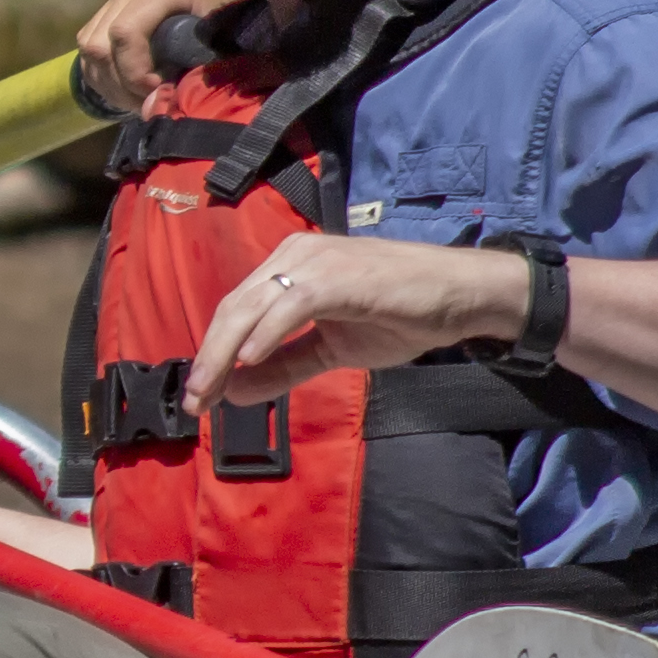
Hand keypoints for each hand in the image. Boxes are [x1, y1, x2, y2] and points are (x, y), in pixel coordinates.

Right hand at [74, 0, 245, 113]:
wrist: (236, 18)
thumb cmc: (236, 34)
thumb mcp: (222, 55)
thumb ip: (188, 81)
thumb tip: (149, 109)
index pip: (125, 33)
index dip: (133, 72)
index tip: (157, 92)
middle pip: (100, 44)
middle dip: (122, 83)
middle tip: (151, 101)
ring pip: (90, 50)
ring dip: (111, 83)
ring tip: (143, 96)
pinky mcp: (109, 8)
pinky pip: (87, 50)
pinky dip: (104, 77)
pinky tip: (131, 87)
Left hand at [192, 230, 526, 403]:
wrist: (463, 296)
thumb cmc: (402, 315)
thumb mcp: (331, 349)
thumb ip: (282, 366)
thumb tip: (232, 392)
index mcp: (291, 266)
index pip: (236, 310)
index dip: (212, 352)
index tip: (199, 396)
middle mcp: (295, 255)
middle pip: (234, 308)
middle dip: (208, 357)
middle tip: (194, 402)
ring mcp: (316, 261)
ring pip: (252, 306)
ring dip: (224, 352)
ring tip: (209, 392)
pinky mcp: (339, 276)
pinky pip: (291, 305)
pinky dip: (265, 334)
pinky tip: (248, 361)